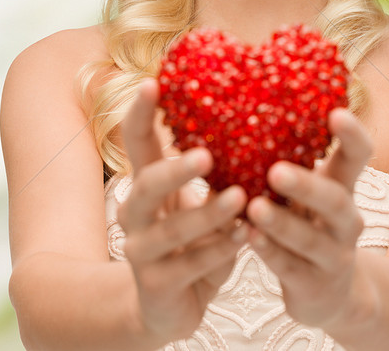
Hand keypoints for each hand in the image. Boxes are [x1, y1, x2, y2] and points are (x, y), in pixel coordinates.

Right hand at [118, 79, 247, 342]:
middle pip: (145, 184)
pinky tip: (244, 236)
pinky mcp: (155, 284)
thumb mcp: (201, 200)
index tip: (154, 82)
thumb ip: (215, 169)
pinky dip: (219, 250)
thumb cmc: (194, 239)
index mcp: (146, 183)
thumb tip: (252, 113)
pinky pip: (190, 264)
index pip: (136, 140)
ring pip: (170, 229)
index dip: (141, 112)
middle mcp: (136, 213)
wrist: (170, 306)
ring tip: (240, 198)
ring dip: (207, 213)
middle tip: (206, 155)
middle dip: (175, 169)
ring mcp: (141, 251)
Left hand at [245, 108, 372, 327]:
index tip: (335, 113)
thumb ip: (286, 162)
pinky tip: (248, 238)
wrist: (330, 294)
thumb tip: (238, 111)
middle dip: (307, 186)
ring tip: (254, 207)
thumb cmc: (307, 225)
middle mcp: (346, 220)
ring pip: (311, 239)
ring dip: (282, 223)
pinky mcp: (315, 286)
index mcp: (343, 187)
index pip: (359, 156)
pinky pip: (291, 268)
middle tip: (276, 171)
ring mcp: (335, 256)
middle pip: (336, 200)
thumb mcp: (307, 195)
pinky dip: (270, 252)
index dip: (352, 135)